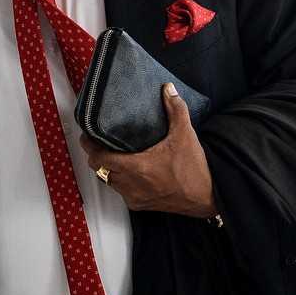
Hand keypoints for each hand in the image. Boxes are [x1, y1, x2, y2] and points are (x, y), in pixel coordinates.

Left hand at [79, 82, 216, 218]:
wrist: (209, 197)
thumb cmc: (195, 169)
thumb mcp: (185, 135)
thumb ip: (175, 109)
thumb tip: (168, 89)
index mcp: (136, 167)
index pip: (98, 157)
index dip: (89, 146)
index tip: (87, 135)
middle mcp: (130, 185)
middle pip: (99, 169)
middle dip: (96, 155)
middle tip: (98, 141)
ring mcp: (135, 197)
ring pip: (109, 182)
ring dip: (107, 169)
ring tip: (111, 153)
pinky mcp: (142, 205)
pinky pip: (122, 192)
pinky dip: (120, 181)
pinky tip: (128, 171)